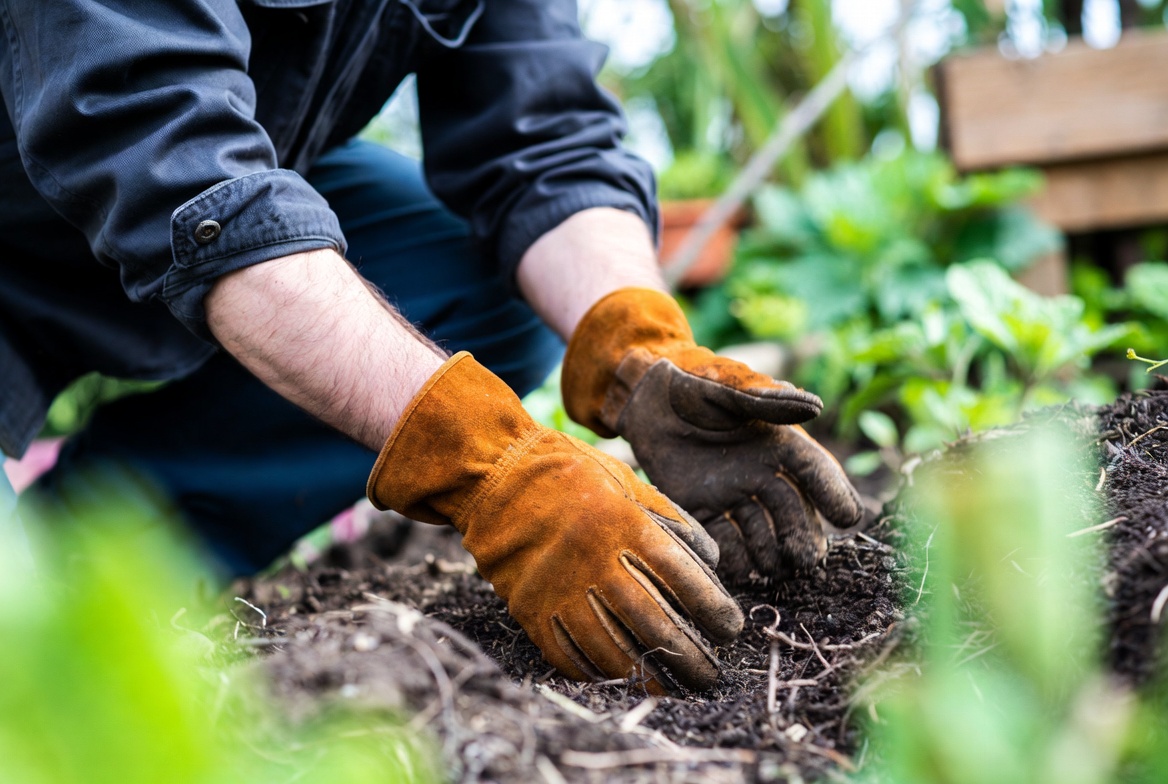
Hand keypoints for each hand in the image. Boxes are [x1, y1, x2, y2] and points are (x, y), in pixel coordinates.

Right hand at [367, 352, 743, 692]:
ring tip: (671, 687)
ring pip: (612, 649)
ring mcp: (560, 590)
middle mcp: (595, 562)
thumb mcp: (627, 481)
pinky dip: (598, 674)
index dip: (713, 608)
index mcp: (624, 525)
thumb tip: (711, 561)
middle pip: (653, 623)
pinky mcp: (531, 609)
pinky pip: (568, 654)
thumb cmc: (570, 474)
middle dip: (688, 656)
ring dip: (647, 675)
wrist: (497, 476)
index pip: (682, 577)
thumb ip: (670, 519)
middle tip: (710, 675)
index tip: (730, 628)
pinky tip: (619, 680)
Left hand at [562, 288, 863, 584]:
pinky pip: (722, 538)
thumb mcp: (729, 388)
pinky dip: (732, 557)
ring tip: (774, 569)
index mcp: (778, 442)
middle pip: (791, 511)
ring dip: (769, 553)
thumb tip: (815, 408)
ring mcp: (732, 495)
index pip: (814, 471)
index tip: (848, 518)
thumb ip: (766, 401)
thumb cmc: (694, 381)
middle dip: (802, 536)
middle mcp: (761, 473)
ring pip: (760, 532)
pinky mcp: (701, 508)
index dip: (832, 493)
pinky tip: (740, 571)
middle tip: (806, 561)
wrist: (646, 395)